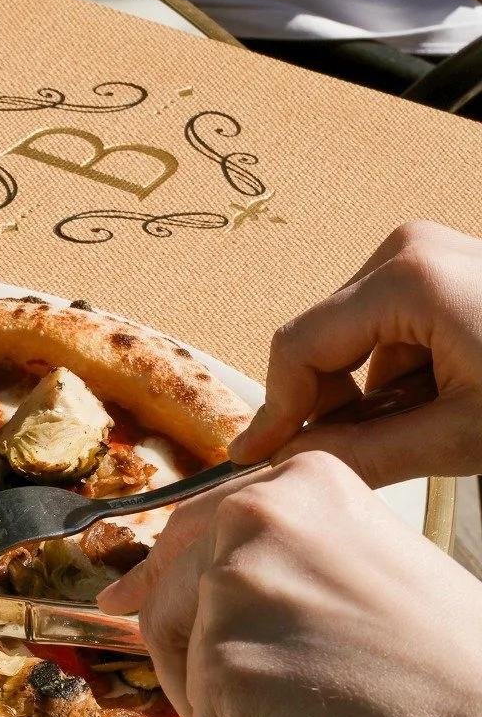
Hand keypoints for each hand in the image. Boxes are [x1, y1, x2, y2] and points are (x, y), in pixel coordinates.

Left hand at [101, 453, 481, 716]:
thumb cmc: (441, 654)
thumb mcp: (359, 558)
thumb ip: (281, 555)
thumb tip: (195, 584)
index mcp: (295, 481)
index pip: (192, 525)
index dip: (157, 574)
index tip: (122, 598)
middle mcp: (254, 518)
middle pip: (166, 597)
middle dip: (195, 658)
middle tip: (249, 699)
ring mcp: (232, 587)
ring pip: (181, 666)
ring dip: (230, 710)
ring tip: (316, 714)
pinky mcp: (222, 663)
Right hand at [232, 222, 481, 484]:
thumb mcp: (463, 436)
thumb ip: (365, 454)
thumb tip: (291, 465)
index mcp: (407, 279)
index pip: (300, 347)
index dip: (276, 410)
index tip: (255, 459)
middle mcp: (406, 251)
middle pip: (323, 338)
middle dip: (334, 401)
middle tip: (364, 454)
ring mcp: (427, 253)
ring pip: (356, 337)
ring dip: (373, 391)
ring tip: (430, 427)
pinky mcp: (444, 267)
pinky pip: (391, 325)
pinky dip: (403, 372)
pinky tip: (446, 398)